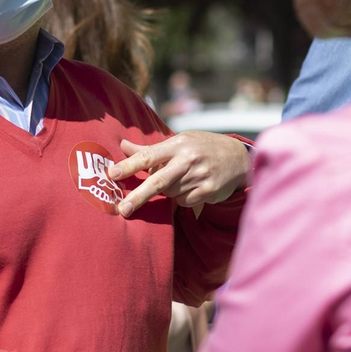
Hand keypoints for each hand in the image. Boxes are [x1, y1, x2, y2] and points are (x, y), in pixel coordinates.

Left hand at [108, 132, 248, 218]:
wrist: (238, 158)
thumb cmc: (202, 148)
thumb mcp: (180, 142)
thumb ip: (150, 149)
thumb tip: (122, 145)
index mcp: (178, 144)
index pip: (148, 155)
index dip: (129, 166)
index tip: (112, 174)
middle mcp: (188, 160)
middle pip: (157, 181)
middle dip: (138, 196)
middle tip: (122, 209)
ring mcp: (199, 177)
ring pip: (170, 194)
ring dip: (168, 191)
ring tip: (181, 179)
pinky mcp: (208, 191)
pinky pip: (183, 202)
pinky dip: (182, 197)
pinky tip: (192, 186)